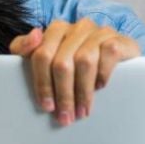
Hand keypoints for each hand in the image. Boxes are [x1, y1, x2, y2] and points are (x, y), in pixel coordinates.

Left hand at [9, 18, 139, 125]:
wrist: (117, 56)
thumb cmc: (76, 60)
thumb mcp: (48, 56)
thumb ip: (26, 47)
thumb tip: (34, 36)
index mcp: (57, 29)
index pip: (42, 55)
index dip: (43, 84)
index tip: (47, 107)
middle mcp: (77, 27)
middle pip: (63, 63)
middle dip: (63, 94)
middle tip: (65, 116)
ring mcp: (99, 32)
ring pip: (85, 62)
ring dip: (82, 92)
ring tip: (82, 111)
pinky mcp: (118, 39)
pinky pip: (108, 55)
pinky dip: (102, 74)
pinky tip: (100, 87)